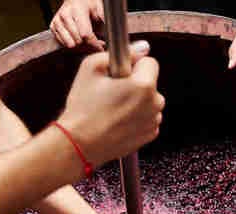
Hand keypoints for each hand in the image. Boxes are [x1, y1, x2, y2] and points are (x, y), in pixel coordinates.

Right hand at [50, 0, 104, 50]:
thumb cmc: (89, 5)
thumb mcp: (100, 9)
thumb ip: (105, 22)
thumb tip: (112, 36)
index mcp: (77, 9)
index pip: (85, 34)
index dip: (94, 44)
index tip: (101, 48)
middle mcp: (65, 15)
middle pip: (78, 41)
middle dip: (89, 45)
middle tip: (96, 42)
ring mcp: (57, 21)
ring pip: (70, 44)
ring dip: (80, 46)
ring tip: (87, 40)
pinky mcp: (53, 26)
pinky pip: (63, 44)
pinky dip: (72, 44)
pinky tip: (78, 39)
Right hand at [58, 41, 164, 167]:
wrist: (79, 144)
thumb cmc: (83, 106)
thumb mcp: (91, 67)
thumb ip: (120, 52)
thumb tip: (142, 48)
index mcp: (144, 85)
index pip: (150, 62)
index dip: (133, 65)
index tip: (119, 74)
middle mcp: (155, 103)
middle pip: (150, 83)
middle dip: (135, 84)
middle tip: (111, 92)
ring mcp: (153, 121)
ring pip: (149, 102)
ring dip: (137, 101)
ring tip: (112, 109)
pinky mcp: (149, 135)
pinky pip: (147, 118)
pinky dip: (136, 117)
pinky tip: (117, 121)